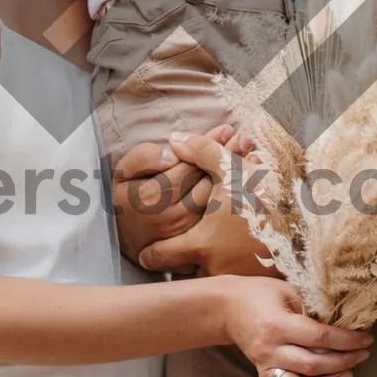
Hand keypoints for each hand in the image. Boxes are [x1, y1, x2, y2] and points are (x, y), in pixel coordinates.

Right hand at [112, 124, 234, 263]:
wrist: (126, 237)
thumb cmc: (126, 198)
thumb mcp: (123, 172)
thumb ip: (143, 158)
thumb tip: (171, 153)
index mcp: (151, 197)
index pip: (188, 166)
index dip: (209, 145)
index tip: (226, 129)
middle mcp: (170, 218)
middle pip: (207, 182)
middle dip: (228, 157)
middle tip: (246, 138)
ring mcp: (184, 234)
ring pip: (217, 199)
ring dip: (237, 177)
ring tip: (252, 154)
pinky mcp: (194, 247)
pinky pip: (222, 218)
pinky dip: (236, 198)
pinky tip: (247, 180)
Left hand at [136, 131, 266, 275]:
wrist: (317, 221)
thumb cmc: (271, 194)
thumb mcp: (233, 168)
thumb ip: (199, 152)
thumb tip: (173, 139)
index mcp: (202, 244)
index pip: (159, 257)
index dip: (151, 252)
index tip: (146, 251)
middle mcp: (216, 270)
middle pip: (184, 272)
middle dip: (182, 260)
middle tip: (183, 246)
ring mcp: (240, 282)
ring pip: (211, 279)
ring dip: (210, 266)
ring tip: (216, 249)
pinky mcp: (261, 287)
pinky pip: (238, 283)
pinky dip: (235, 271)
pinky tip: (242, 254)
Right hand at [215, 275, 370, 376]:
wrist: (226, 306)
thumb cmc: (260, 293)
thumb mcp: (287, 290)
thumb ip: (312, 306)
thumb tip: (343, 321)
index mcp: (278, 324)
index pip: (319, 337)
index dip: (347, 340)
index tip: (366, 338)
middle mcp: (270, 348)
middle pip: (313, 364)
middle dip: (344, 361)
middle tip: (363, 354)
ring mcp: (264, 364)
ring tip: (347, 373)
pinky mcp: (260, 374)